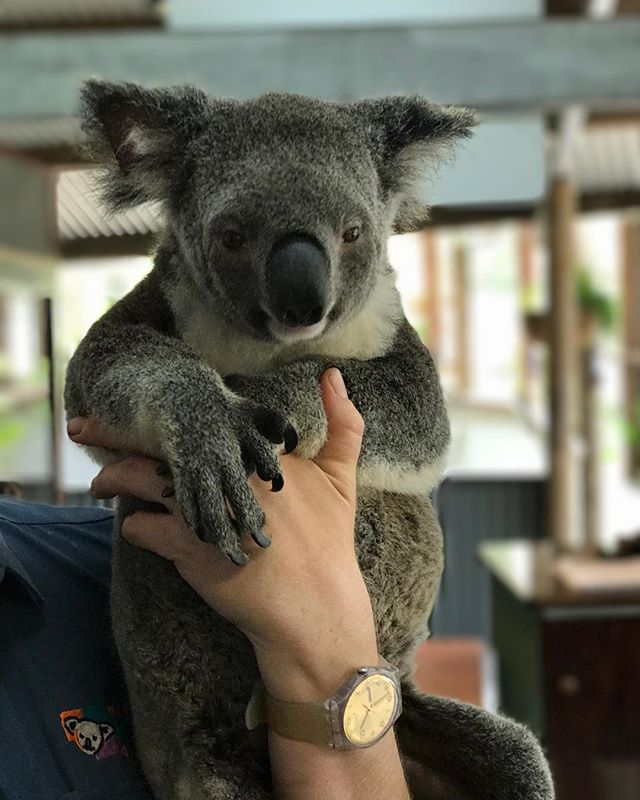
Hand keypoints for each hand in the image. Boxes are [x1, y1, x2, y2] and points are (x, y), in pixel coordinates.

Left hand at [69, 369, 376, 700]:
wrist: (315, 605)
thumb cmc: (330, 540)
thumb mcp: (342, 477)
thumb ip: (343, 423)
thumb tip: (333, 375)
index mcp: (254, 453)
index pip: (201, 420)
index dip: (167, 410)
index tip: (142, 400)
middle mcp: (225, 474)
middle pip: (159, 444)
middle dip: (114, 433)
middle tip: (81, 427)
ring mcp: (204, 509)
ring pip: (141, 481)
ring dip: (115, 479)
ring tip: (102, 483)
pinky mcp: (189, 548)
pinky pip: (144, 530)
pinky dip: (134, 527)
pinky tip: (134, 528)